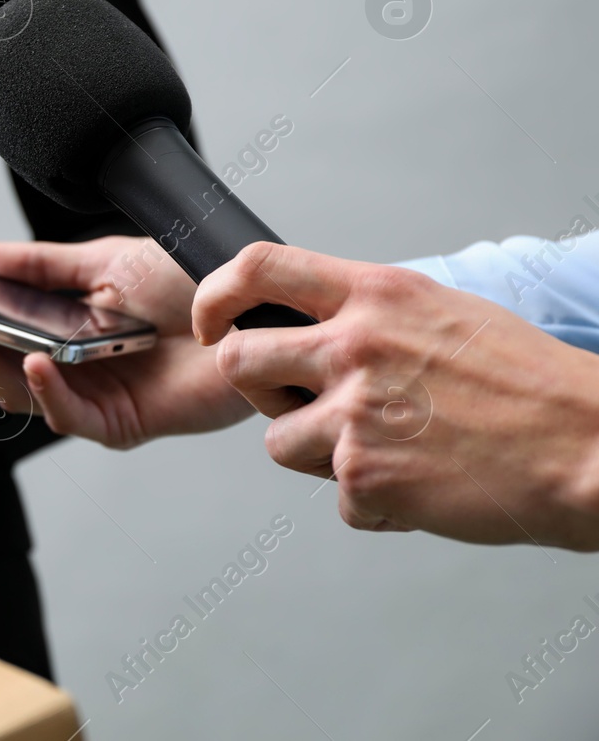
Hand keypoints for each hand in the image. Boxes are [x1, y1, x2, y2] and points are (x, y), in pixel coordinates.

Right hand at [0, 238, 252, 446]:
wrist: (256, 309)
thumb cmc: (192, 285)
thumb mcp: (104, 260)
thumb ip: (39, 265)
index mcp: (53, 330)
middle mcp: (63, 369)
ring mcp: (87, 399)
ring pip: (17, 394)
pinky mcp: (119, 425)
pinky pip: (69, 416)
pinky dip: (46, 390)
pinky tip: (33, 362)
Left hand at [193, 242, 598, 548]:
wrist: (590, 448)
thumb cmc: (530, 383)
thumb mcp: (442, 312)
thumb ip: (369, 314)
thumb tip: (316, 324)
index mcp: (375, 295)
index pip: (258, 267)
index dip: (215, 295)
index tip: (210, 322)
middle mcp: (354, 346)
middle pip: (238, 360)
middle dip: (255, 388)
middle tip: (296, 403)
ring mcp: (353, 413)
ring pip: (277, 441)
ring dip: (319, 456)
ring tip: (389, 451)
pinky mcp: (363, 475)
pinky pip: (335, 498)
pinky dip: (374, 503)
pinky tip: (423, 487)